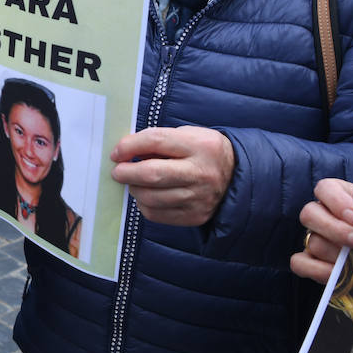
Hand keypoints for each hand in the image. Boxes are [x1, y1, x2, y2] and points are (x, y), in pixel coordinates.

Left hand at [110, 126, 235, 226]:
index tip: (116, 152)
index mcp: (200, 145)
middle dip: (127, 173)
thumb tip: (125, 152)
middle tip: (117, 172)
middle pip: (152, 174)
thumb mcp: (187, 136)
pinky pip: (157, 214)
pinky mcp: (195, 216)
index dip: (129, 146)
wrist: (236, 176)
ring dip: (134, 189)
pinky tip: (147, 196)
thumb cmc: (203, 152)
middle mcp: (201, 173)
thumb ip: (158, 141)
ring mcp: (199, 197)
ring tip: (133, 183)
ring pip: (152, 198)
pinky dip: (144, 205)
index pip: (156, 141)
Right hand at [290, 178, 352, 284]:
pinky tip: (337, 274)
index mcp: (337, 194)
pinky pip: (299, 263)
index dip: (337, 201)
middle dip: (337, 230)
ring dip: (335, 254)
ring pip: (313, 242)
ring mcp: (312, 236)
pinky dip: (316, 270)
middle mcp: (320, 213)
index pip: (325, 188)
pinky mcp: (308, 260)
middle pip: (310, 214)